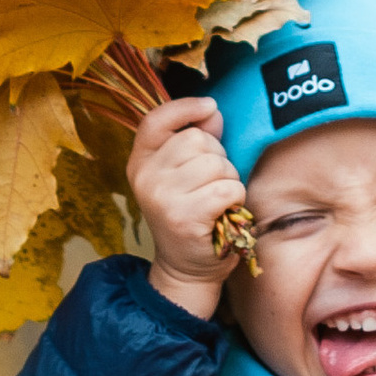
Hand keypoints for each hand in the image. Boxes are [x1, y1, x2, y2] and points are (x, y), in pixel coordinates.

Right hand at [127, 94, 247, 318]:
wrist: (187, 269)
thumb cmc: (192, 214)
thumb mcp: (185, 174)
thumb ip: (196, 140)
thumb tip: (211, 111)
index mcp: (140, 162)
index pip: (155, 121)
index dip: (184, 107)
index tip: (209, 107)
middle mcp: (145, 177)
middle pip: (198, 139)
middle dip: (218, 158)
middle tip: (211, 185)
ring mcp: (162, 197)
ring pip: (217, 164)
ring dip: (229, 181)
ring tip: (217, 202)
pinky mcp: (184, 216)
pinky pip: (227, 189)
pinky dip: (235, 199)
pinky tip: (224, 214)